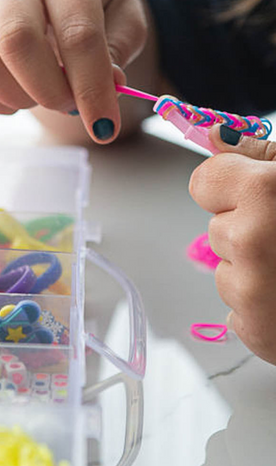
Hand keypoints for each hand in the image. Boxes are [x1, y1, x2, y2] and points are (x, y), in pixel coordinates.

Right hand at [0, 0, 147, 142]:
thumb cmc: (99, 8)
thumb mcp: (126, 23)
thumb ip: (117, 53)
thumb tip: (108, 85)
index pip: (77, 35)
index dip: (92, 87)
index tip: (105, 126)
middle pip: (17, 41)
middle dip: (50, 91)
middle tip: (72, 107)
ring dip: (21, 98)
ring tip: (46, 94)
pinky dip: (1, 104)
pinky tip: (25, 93)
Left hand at [189, 125, 275, 364]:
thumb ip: (260, 154)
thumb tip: (216, 135)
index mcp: (262, 193)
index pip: (202, 181)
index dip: (228, 186)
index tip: (254, 194)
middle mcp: (250, 240)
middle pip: (215, 227)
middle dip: (245, 229)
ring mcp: (250, 291)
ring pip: (225, 268)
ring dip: (252, 269)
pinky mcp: (257, 330)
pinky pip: (236, 308)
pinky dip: (259, 306)